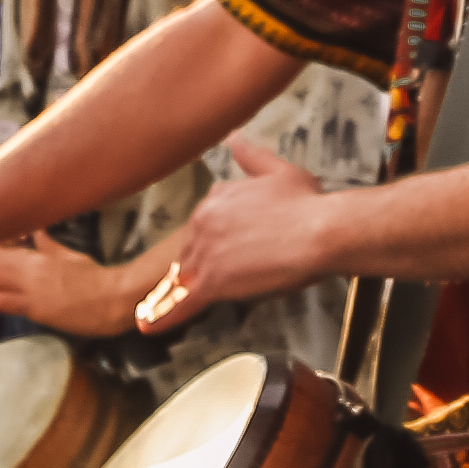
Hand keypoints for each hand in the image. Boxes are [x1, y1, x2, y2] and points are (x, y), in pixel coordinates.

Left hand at [0, 235, 150, 340]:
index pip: (6, 250)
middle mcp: (33, 271)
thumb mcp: (71, 257)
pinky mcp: (36, 310)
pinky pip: (4, 302)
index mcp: (41, 257)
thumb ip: (49, 245)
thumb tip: (34, 231)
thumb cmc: (97, 278)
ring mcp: (33, 291)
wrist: (116, 300)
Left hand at [135, 140, 325, 329]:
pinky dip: (162, 317)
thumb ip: (251, 157)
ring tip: (177, 305)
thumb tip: (234, 140)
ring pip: (185, 277)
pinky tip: (148, 326)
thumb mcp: (278, 170)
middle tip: (224, 278)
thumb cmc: (308, 205)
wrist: (320, 231)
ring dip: (184, 290)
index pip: (203, 225)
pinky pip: (180, 304)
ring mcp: (205, 252)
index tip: (223, 251)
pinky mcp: (212, 281)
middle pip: (191, 251)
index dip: (214, 242)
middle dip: (203, 266)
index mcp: (217, 197)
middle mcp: (204, 221)